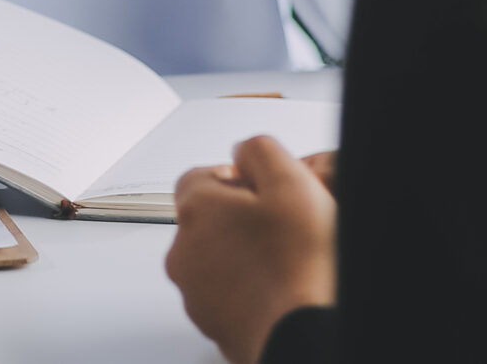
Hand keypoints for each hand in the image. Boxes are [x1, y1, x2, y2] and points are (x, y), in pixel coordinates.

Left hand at [166, 135, 338, 363]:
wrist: (301, 334)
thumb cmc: (298, 267)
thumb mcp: (290, 183)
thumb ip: (259, 151)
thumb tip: (244, 151)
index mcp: (196, 210)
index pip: (199, 177)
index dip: (236, 178)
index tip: (263, 189)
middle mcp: (184, 252)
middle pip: (206, 219)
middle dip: (239, 218)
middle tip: (280, 225)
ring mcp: (195, 293)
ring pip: (214, 259)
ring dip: (242, 254)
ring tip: (284, 259)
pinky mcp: (211, 324)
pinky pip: (225, 294)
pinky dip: (246, 289)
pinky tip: (278, 287)